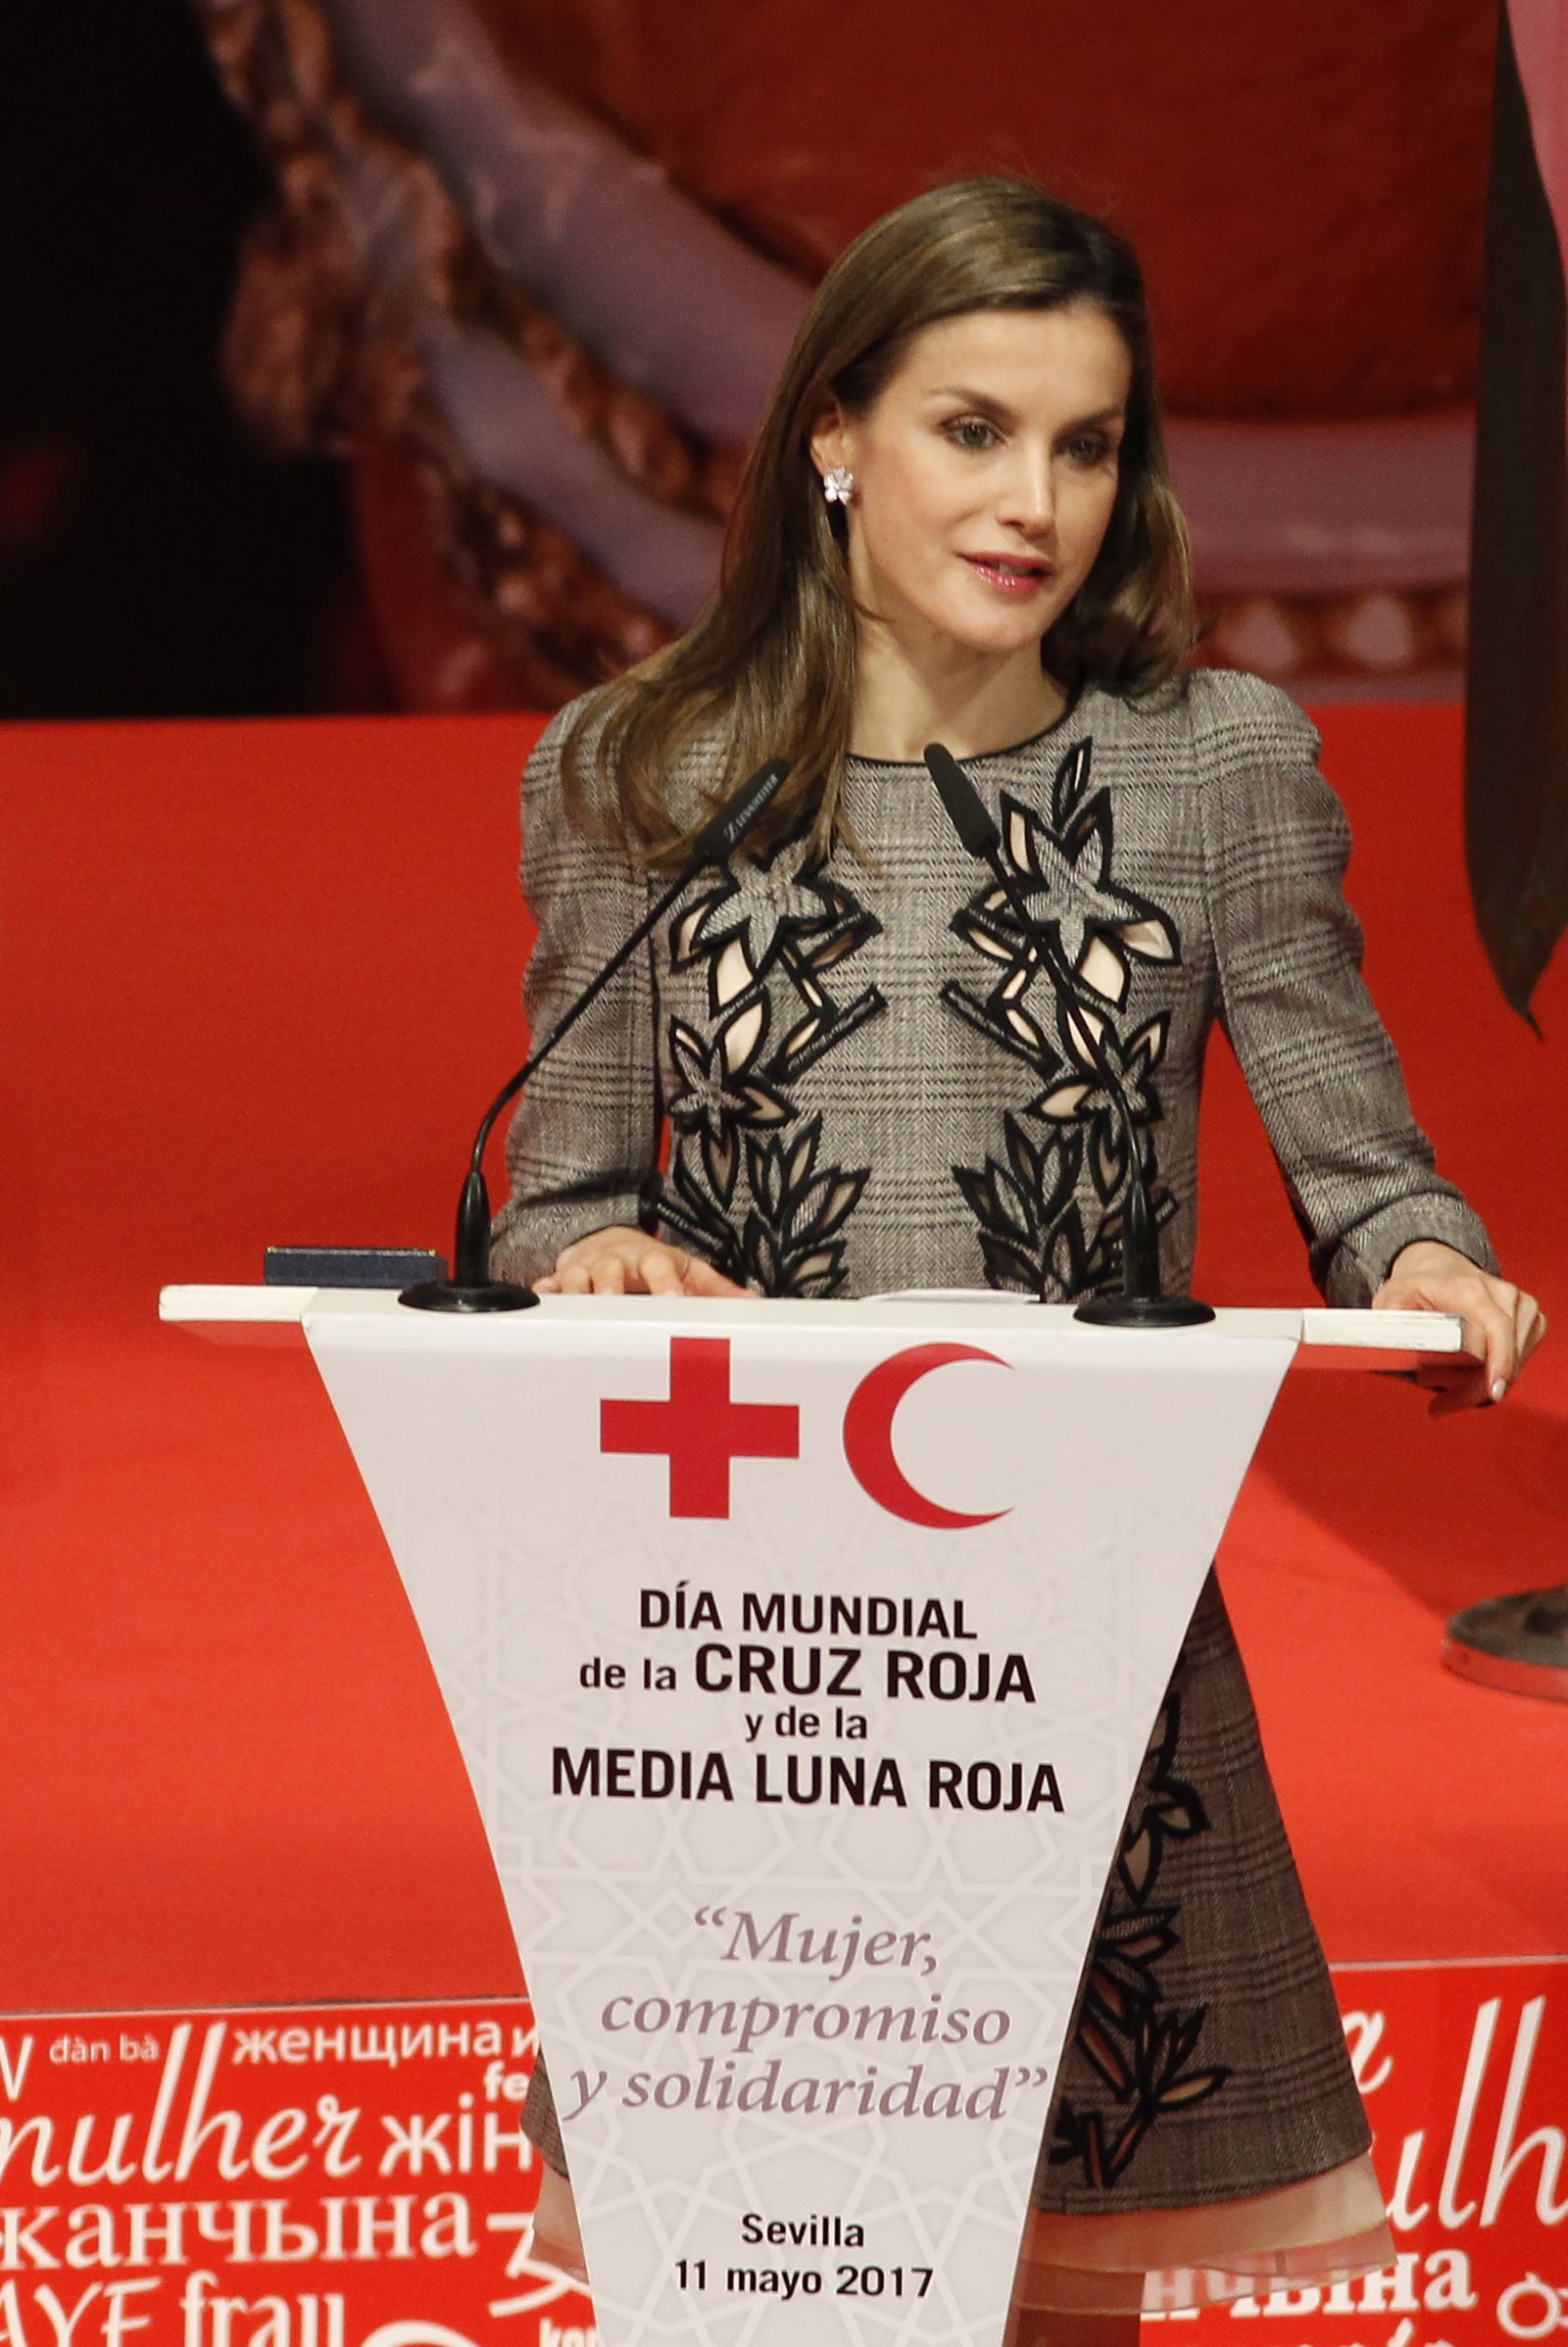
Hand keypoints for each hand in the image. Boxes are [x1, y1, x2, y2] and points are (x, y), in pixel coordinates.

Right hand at [535, 1226, 749, 1297]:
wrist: (607, 1239)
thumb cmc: (652, 1265)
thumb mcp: (686, 1270)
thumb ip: (716, 1290)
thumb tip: (753, 1304)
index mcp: (649, 1259)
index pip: (658, 1266)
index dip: (663, 1283)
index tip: (671, 1299)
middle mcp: (615, 1261)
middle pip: (610, 1270)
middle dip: (610, 1287)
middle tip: (613, 1304)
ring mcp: (583, 1270)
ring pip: (574, 1280)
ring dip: (575, 1294)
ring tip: (577, 1312)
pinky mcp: (558, 1281)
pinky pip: (545, 1289)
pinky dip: (542, 1297)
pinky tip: (540, 1306)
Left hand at [1372, 1240, 1545, 1413]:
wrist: (1441, 1270)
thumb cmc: (1419, 1287)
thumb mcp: (1393, 1295)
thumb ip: (1391, 1314)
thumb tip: (1392, 1336)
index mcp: (1471, 1288)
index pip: (1497, 1326)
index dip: (1499, 1360)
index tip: (1494, 1391)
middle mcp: (1504, 1295)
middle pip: (1505, 1355)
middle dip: (1475, 1389)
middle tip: (1441, 1405)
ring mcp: (1522, 1307)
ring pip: (1513, 1364)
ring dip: (1482, 1387)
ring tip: (1448, 1395)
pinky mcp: (1531, 1321)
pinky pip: (1519, 1361)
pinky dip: (1496, 1377)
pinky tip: (1469, 1379)